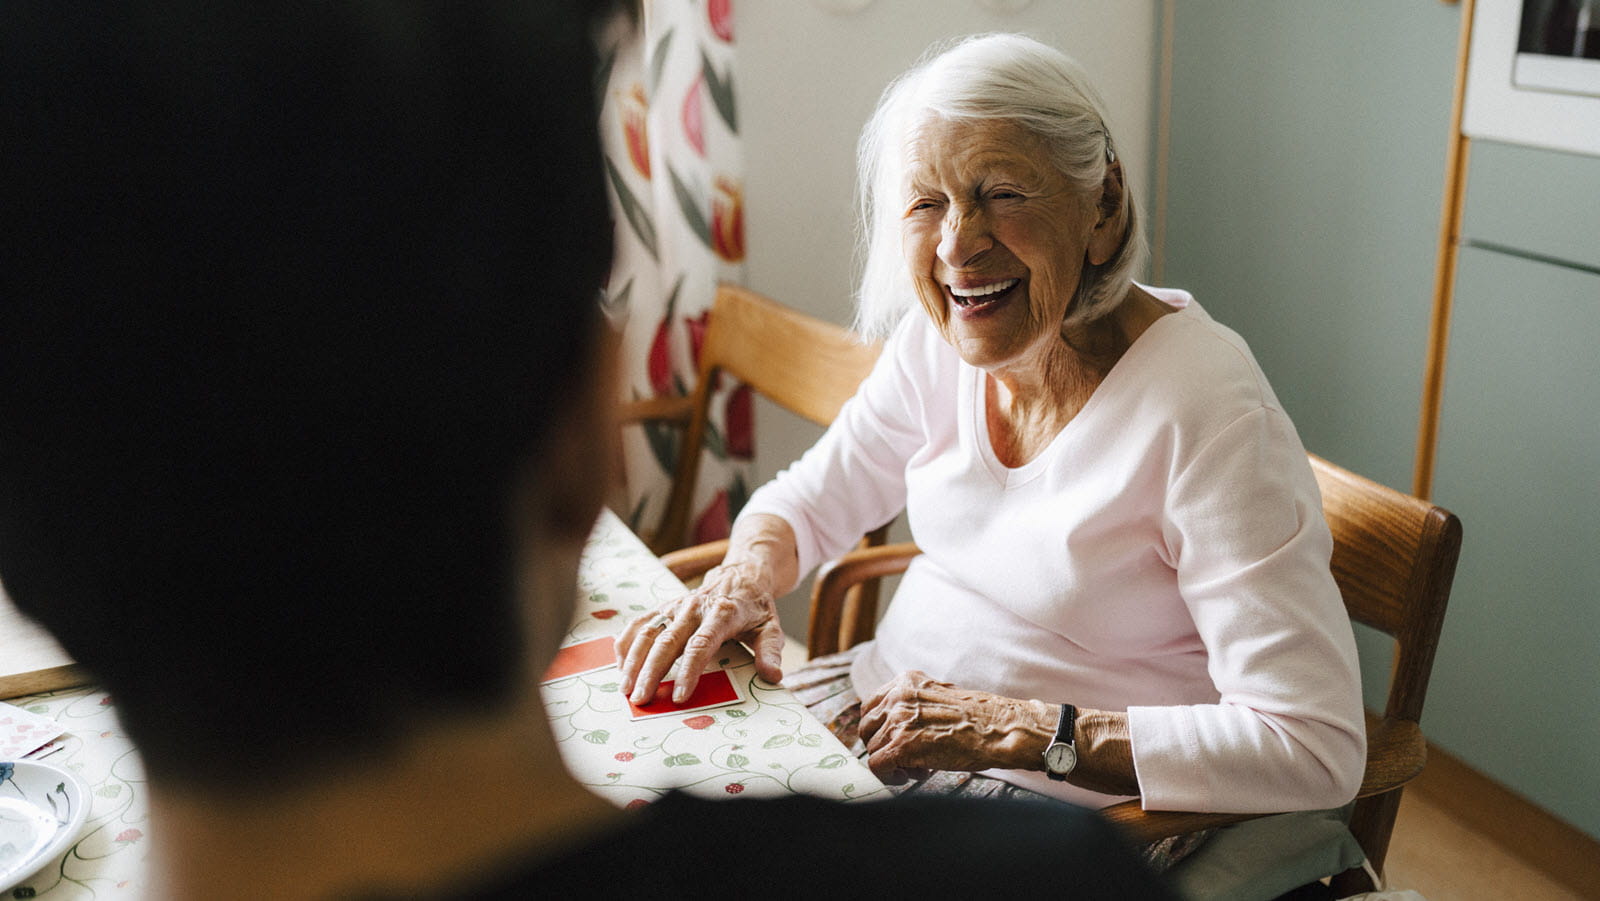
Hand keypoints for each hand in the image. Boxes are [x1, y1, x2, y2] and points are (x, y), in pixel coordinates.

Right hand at [615, 561, 785, 704]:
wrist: (740, 575)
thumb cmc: (755, 608)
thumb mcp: (771, 628)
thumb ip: (770, 651)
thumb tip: (772, 676)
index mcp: (722, 613)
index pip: (701, 645)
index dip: (689, 671)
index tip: (679, 696)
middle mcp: (695, 608)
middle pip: (668, 641)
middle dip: (651, 671)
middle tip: (641, 699)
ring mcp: (676, 606)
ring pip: (649, 631)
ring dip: (633, 660)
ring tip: (625, 689)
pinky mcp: (665, 607)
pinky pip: (640, 623)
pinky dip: (626, 642)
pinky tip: (620, 665)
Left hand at [857, 670, 1054, 784]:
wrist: (1000, 729)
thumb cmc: (979, 718)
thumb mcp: (940, 697)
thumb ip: (914, 705)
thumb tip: (894, 728)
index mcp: (906, 682)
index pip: (871, 706)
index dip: (879, 728)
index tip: (892, 740)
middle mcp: (897, 697)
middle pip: (866, 728)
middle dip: (882, 746)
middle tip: (905, 758)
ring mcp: (898, 721)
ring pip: (872, 749)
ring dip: (892, 763)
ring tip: (919, 767)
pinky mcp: (902, 746)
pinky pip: (877, 766)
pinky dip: (889, 776)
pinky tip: (914, 775)